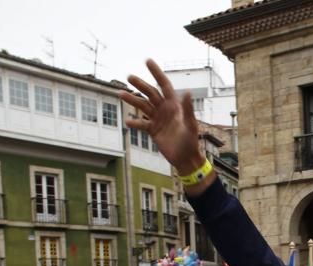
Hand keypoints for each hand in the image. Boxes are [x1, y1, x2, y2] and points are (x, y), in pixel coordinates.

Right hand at [122, 60, 207, 178]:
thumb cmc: (191, 142)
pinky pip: (141, 124)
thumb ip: (188, 109)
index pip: (164, 85)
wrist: (185, 158)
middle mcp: (165, 109)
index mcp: (174, 105)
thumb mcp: (190, 125)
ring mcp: (158, 119)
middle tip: (129, 77)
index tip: (147, 61)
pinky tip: (127, 122)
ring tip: (121, 94)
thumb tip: (187, 92)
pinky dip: (135, 122)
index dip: (156, 73)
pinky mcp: (153, 130)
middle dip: (140, 84)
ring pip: (143, 106)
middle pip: (150, 93)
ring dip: (132, 100)